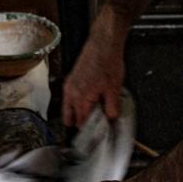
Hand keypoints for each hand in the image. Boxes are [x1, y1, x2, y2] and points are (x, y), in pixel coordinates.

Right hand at [62, 10, 125, 126]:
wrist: (103, 43)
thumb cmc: (107, 62)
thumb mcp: (114, 89)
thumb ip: (112, 108)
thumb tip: (111, 120)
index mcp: (81, 98)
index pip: (81, 123)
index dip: (89, 133)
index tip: (96, 138)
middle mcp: (71, 93)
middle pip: (71, 117)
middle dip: (80, 125)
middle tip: (93, 130)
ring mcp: (70, 85)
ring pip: (68, 107)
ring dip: (76, 114)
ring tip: (89, 118)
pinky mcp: (72, 78)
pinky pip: (70, 97)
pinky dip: (75, 103)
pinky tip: (87, 102)